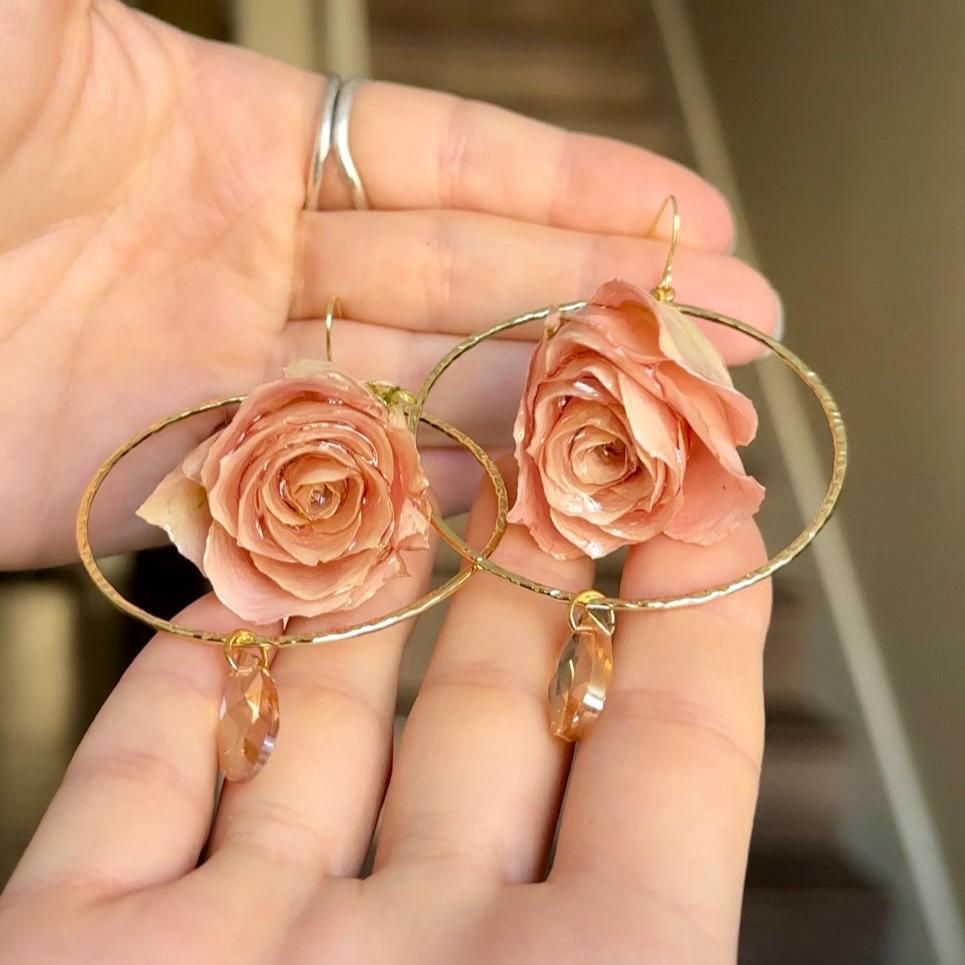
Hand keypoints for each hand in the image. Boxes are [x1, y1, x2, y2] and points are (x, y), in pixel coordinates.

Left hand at [0, 0, 777, 568]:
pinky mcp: (148, 490)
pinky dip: (414, 513)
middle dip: (603, 309)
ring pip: (411, 406)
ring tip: (665, 432)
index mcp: (212, 137)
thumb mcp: (30, 19)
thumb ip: (147, 10)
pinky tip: (513, 515)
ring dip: (542, 418)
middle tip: (731, 333)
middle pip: (461, 291)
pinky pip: (313, 503)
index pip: (443, 162)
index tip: (688, 217)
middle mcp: (232, 266)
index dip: (575, 188)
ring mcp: (204, 384)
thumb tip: (327, 48)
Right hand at [0, 467, 770, 963]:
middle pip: (487, 722)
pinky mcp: (70, 962)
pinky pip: (136, 777)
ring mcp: (233, 957)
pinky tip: (238, 583)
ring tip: (411, 472)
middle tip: (554, 452)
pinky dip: (186, 674)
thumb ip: (658, 958)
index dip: (692, 621)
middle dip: (524, 576)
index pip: (659, 767)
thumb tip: (730, 875)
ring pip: (318, 727)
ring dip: (363, 595)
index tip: (703, 497)